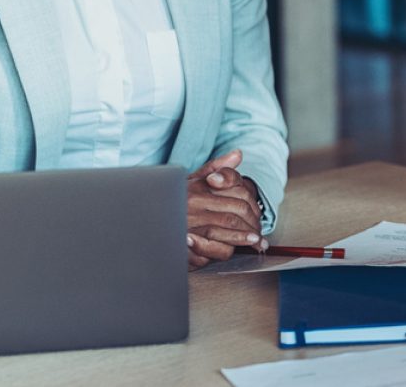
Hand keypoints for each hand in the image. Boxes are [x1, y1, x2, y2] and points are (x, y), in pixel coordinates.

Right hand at [185, 150, 264, 269]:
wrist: (146, 216)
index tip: (259, 217)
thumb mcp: (194, 179)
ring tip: (254, 242)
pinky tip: (229, 250)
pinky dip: (222, 250)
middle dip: (250, 227)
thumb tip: (238, 154)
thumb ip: (217, 167)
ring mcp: (185, 223)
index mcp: (198, 188)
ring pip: (222, 231)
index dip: (253, 209)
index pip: (237, 197)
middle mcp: (191, 203)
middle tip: (259, 236)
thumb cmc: (176, 198)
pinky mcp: (181, 242)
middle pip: (232, 216)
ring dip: (241, 238)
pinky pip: (209, 247)